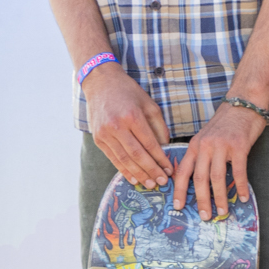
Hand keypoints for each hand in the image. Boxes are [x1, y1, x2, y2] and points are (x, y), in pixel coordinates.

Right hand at [85, 62, 171, 187]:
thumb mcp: (149, 104)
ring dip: (138, 174)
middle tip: (162, 182)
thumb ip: (159, 126)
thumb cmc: (129, 93)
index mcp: (132, 117)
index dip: (160, 159)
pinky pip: (112, 158)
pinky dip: (123, 170)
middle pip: (136, 154)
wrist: (101, 83)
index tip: (170, 170)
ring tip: (150, 184)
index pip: (149, 144)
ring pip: (123, 159)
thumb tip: (165, 148)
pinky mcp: (98, 139)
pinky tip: (133, 178)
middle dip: (151, 170)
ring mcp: (104, 134)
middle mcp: (116, 126)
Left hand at [175, 100, 264, 216]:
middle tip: (204, 216)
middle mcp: (205, 146)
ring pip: (217, 177)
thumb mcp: (207, 136)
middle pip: (199, 178)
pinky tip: (242, 197)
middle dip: (201, 200)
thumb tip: (199, 176)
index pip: (182, 172)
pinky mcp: (239, 146)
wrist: (244, 102)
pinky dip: (240, 186)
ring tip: (223, 212)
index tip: (178, 206)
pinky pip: (238, 171)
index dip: (179, 191)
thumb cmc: (228, 121)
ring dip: (220, 197)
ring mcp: (222, 146)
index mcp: (194, 145)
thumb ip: (201, 153)